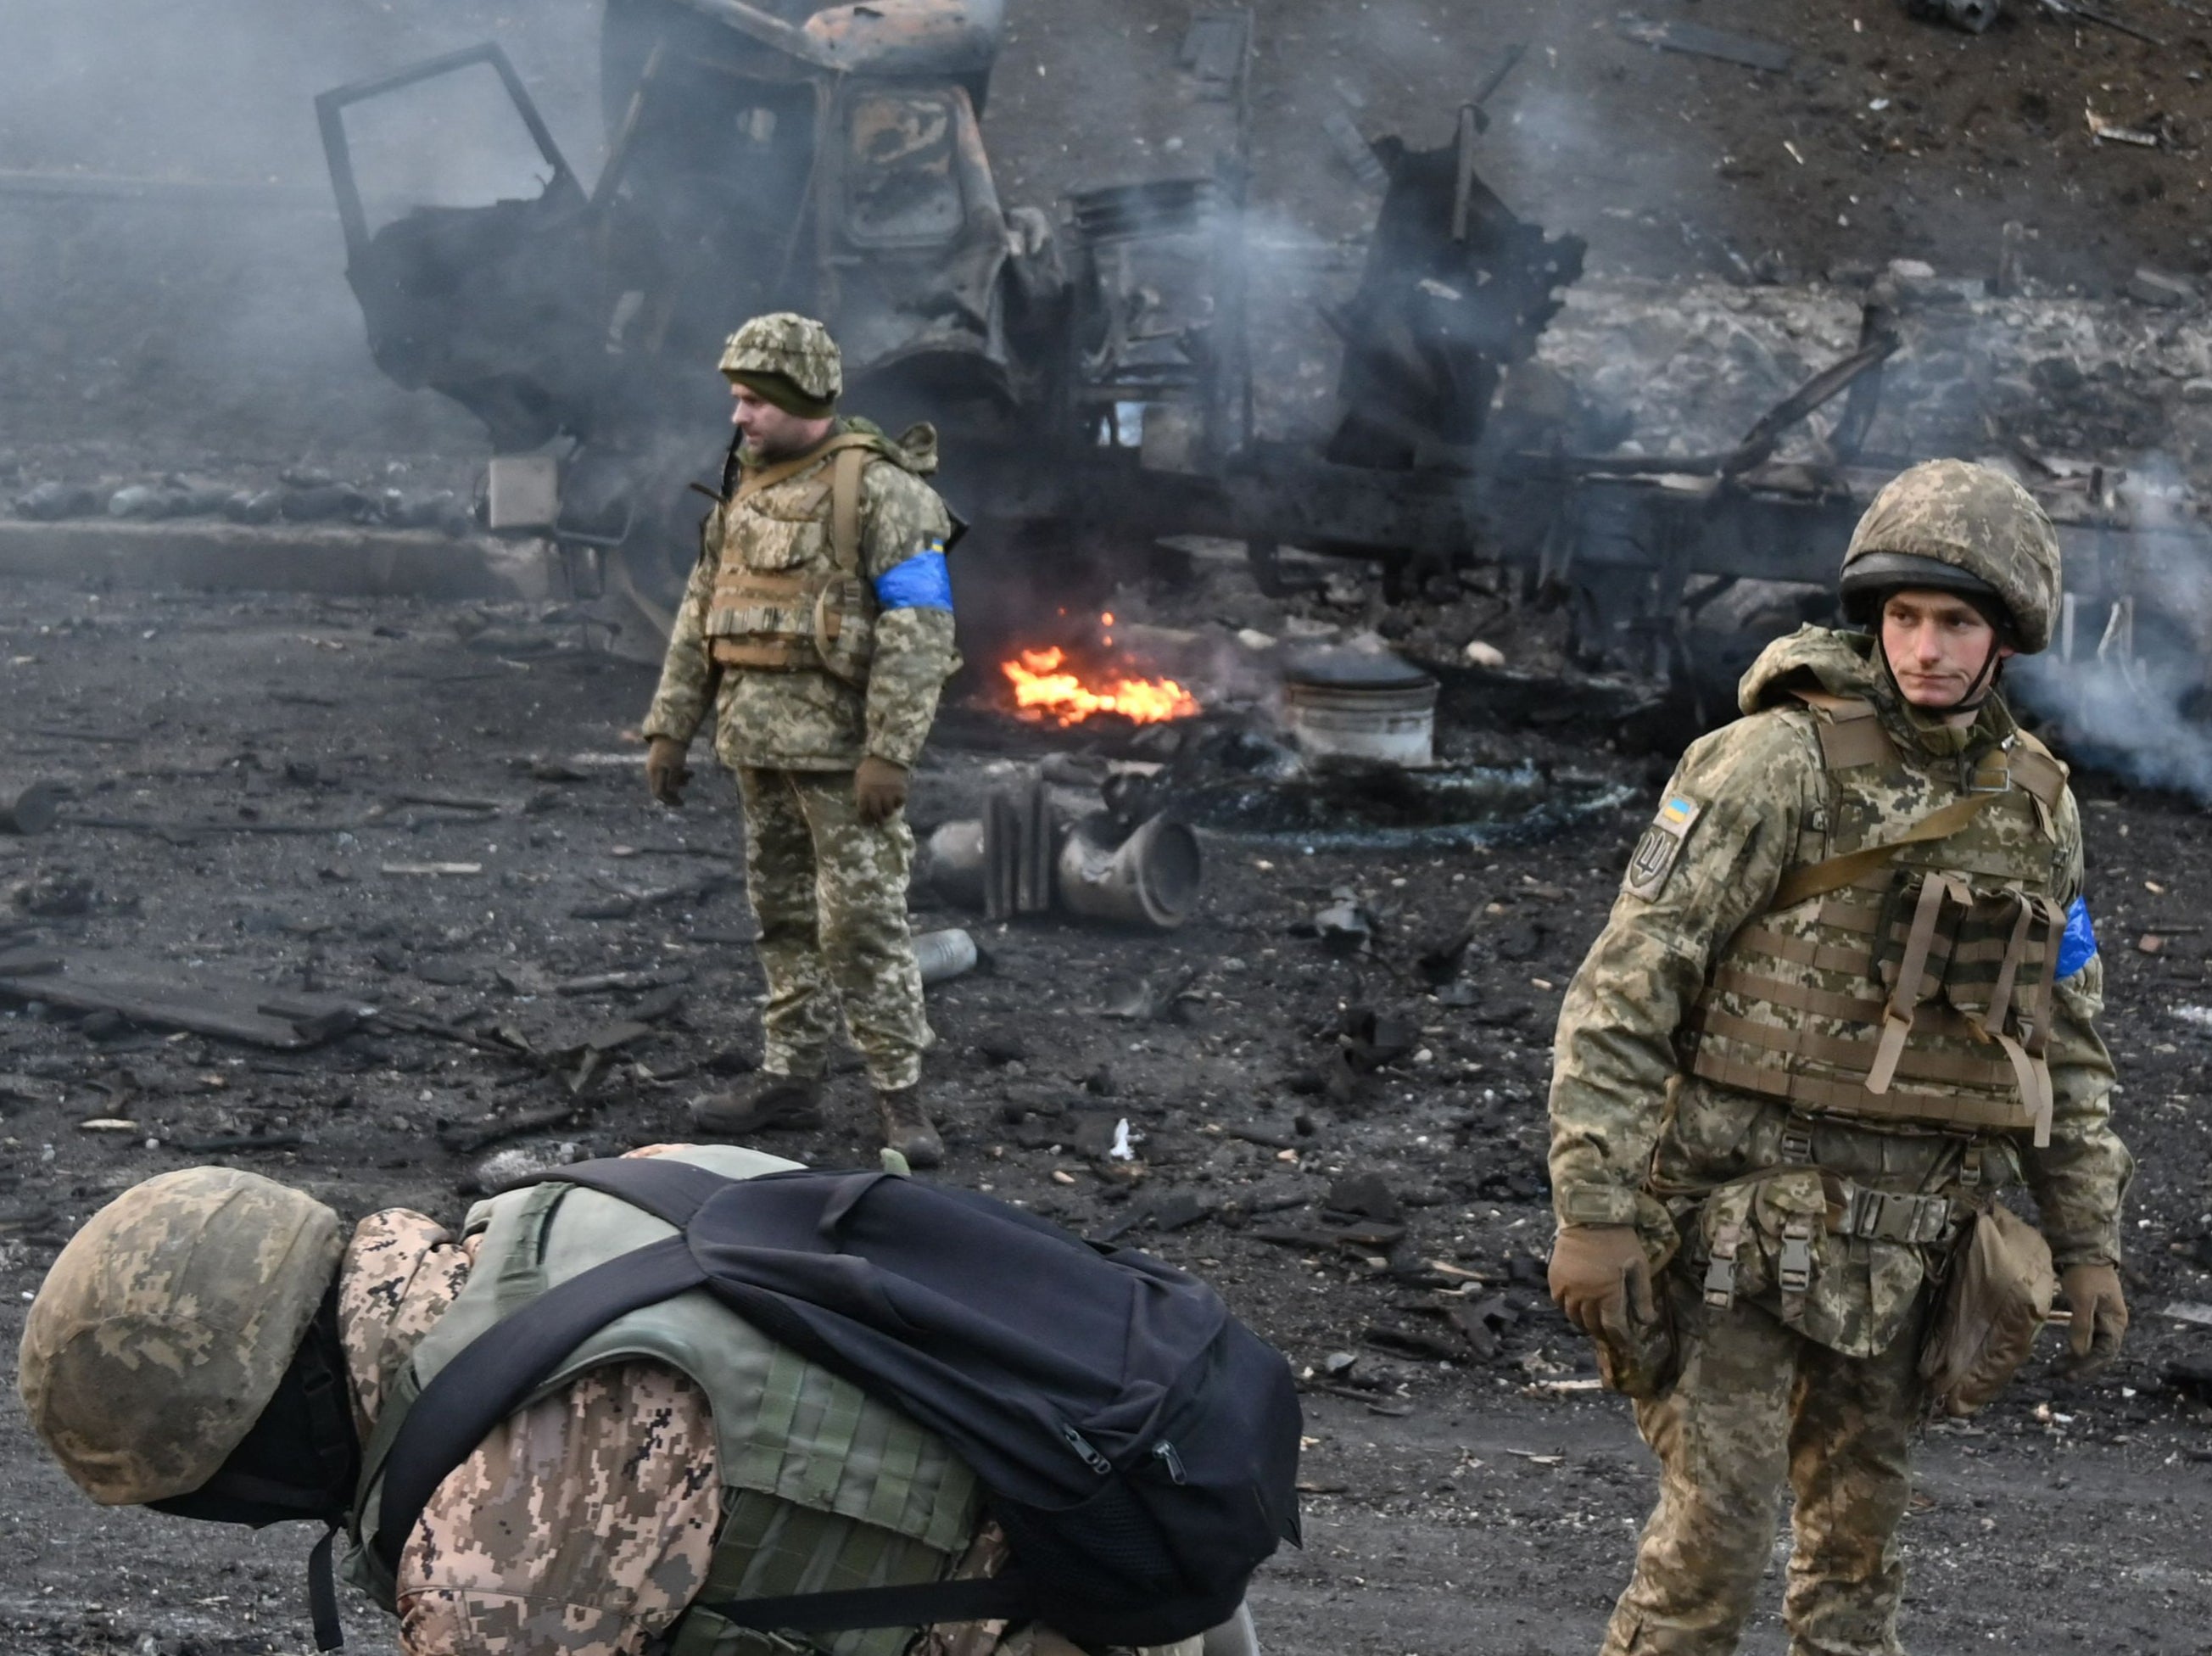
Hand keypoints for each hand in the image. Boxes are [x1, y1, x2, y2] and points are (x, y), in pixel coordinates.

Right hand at [646, 736, 690, 807]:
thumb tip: (673, 795)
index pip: (658, 793)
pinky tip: (689, 770)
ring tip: (691, 774)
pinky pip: (669, 772)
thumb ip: (674, 781)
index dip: (670, 800)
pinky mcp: (662, 760)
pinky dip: (679, 773)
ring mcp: (656, 765)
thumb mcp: (676, 767)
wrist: (670, 730)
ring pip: (667, 779)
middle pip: (662, 787)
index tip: (682, 803)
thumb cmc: (673, 749)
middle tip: (687, 787)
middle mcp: (652, 771)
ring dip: (679, 780)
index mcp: (654, 773)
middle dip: (675, 790)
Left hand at [854, 755, 908, 823]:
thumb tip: (859, 803)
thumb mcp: (860, 775)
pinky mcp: (901, 791)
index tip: (866, 822)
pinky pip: (900, 803)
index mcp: (864, 791)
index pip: (863, 810)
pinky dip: (898, 804)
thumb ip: (860, 789)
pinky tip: (896, 802)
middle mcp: (876, 794)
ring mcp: (889, 794)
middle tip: (878, 822)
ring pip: (888, 811)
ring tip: (887, 812)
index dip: (864, 818)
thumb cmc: (871, 765)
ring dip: (887, 813)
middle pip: (876, 813)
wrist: (888, 755)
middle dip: (876, 820)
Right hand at [1548, 1224, 1653, 1344]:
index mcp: (1608, 1294)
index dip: (1621, 1340)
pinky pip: (1559, 1303)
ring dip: (1586, 1324)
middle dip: (1604, 1334)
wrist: (1588, 1216)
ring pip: (1574, 1317)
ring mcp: (1567, 1288)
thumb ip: (1642, 1296)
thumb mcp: (1638, 1266)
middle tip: (1612, 1336)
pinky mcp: (1555, 1279)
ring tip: (1594, 1324)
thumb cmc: (1618, 1240)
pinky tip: (1576, 1307)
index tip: (1628, 1346)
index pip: (1614, 1328)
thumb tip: (1646, 1322)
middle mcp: (1585, 1296)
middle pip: (1593, 1325)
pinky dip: (1568, 1309)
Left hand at [2059, 1262, 2126, 1375]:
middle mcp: (2112, 1324)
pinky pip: (2085, 1336)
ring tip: (2058, 1368)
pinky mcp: (2090, 1314)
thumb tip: (2079, 1353)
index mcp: (2116, 1321)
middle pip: (2099, 1352)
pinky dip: (2075, 1346)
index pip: (2106, 1352)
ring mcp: (2102, 1319)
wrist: (2084, 1251)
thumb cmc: (2085, 1274)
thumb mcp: (2083, 1299)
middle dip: (2082, 1365)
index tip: (2071, 1374)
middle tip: (2060, 1375)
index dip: (2089, 1365)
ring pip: (2091, 1346)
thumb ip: (2082, 1325)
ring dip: (2077, 1358)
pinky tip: (2064, 1353)